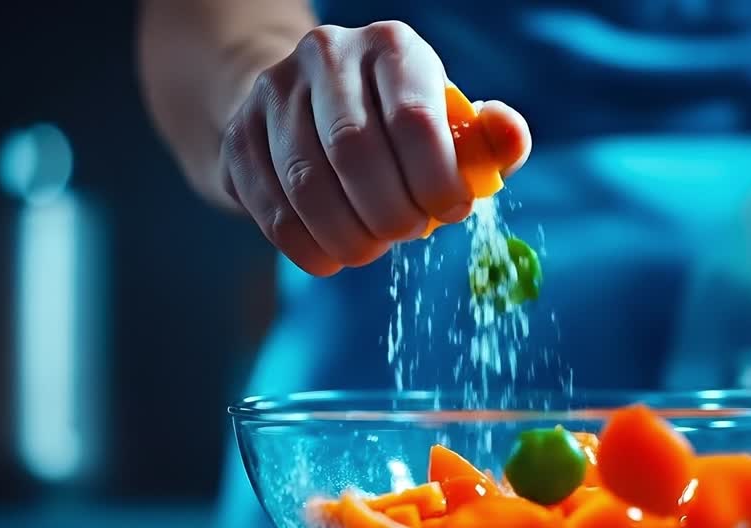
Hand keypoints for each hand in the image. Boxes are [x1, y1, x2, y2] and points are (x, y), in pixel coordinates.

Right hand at [220, 21, 531, 275]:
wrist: (308, 105)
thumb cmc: (397, 124)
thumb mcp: (450, 122)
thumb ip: (489, 139)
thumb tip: (511, 140)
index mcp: (391, 47)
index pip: (414, 119)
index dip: (437, 180)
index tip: (450, 211)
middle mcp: (328, 55)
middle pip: (354, 152)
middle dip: (389, 212)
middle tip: (407, 233)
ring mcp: (274, 91)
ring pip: (306, 183)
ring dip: (347, 235)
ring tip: (370, 248)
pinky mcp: (238, 133)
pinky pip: (270, 206)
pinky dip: (305, 246)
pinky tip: (331, 257)